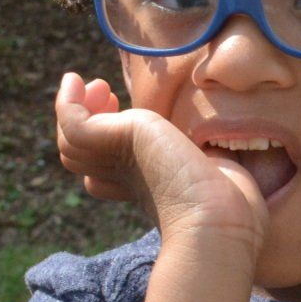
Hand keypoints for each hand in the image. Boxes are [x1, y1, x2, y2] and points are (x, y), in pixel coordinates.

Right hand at [53, 73, 267, 250]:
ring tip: (97, 86)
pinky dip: (66, 103)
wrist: (220, 221)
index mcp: (150, 190)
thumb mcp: (220, 178)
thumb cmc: (234, 209)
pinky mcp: (113, 145)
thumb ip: (212, 165)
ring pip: (74, 142)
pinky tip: (74, 80)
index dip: (107, 142)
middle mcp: (127, 179)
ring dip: (79, 109)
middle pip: (84, 154)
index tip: (119, 109)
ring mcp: (117, 163)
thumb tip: (219, 155)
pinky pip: (73, 125)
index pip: (107, 171)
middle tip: (106, 92)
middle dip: (91, 120)